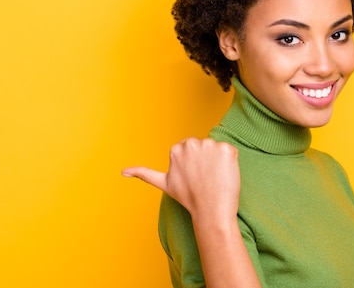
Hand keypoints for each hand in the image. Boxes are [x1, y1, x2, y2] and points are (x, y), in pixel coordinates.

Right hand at [122, 138, 240, 220]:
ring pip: (217, 150)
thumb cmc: (188, 198)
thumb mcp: (163, 183)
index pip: (191, 149)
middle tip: (204, 179)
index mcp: (176, 148)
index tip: (194, 177)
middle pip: (204, 147)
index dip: (194, 164)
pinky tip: (224, 175)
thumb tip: (122, 172)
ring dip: (218, 161)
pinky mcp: (226, 149)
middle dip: (206, 160)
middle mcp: (191, 143)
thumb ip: (143, 173)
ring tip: (214, 178)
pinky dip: (230, 162)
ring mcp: (210, 145)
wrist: (211, 211)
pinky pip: (230, 151)